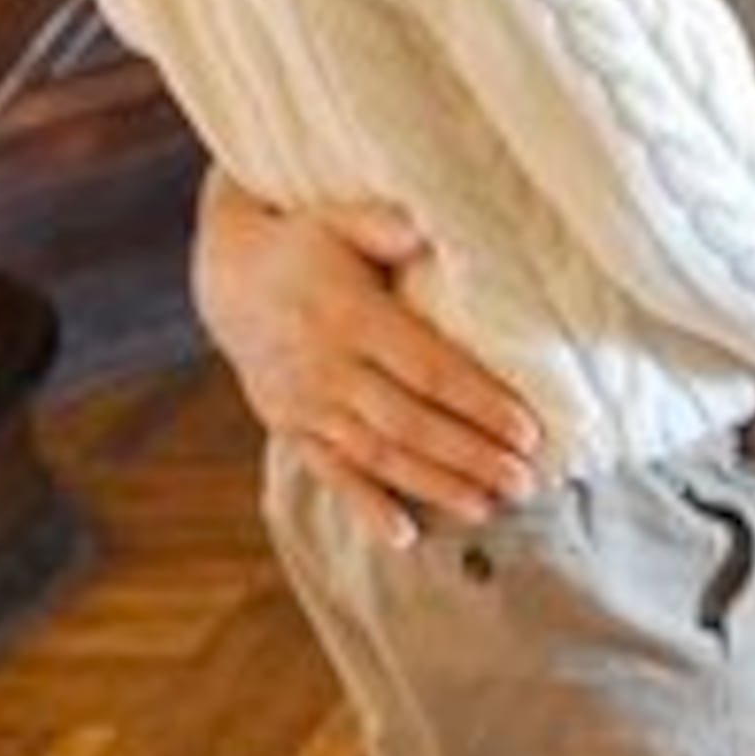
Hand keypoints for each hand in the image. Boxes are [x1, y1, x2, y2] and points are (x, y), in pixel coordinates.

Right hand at [193, 175, 542, 542]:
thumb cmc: (308, 243)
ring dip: (433, 485)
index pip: (426, 367)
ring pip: (375, 455)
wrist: (227, 276)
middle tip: (526, 481)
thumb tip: (424, 229)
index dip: (478, 402)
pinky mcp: (289, 427)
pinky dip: (363, 506)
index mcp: (348, 316)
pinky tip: (402, 536)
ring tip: (488, 508)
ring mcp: (304, 404)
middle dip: (469, 456)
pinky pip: (328, 473)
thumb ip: (381, 225)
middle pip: (408, 422)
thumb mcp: (337, 218)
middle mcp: (324, 367)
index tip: (527, 430)